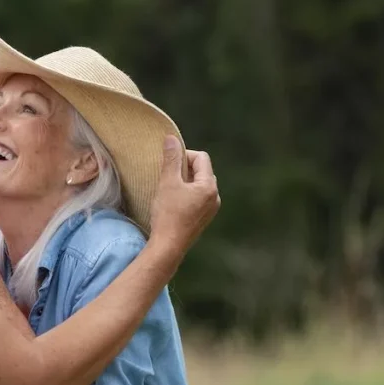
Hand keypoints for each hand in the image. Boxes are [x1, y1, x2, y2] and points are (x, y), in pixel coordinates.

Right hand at [149, 135, 220, 254]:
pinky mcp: (204, 219)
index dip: (184, 155)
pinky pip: (198, 198)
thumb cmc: (168, 214)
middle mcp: (215, 197)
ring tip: (169, 190)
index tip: (168, 164)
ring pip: (199, 185)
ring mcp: (211, 210)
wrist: (168, 246)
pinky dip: (187, 194)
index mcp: (209, 186)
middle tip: (168, 176)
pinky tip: (173, 202)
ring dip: (185, 182)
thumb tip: (171, 138)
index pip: (201, 158)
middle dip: (185, 169)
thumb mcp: (168, 182)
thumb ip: (171, 159)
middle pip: (202, 171)